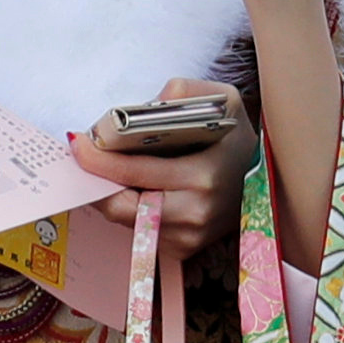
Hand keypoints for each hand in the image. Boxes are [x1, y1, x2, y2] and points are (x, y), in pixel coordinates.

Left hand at [69, 80, 248, 268]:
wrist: (265, 178)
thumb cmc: (237, 138)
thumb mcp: (225, 101)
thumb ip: (187, 92)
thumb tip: (149, 104)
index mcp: (202, 178)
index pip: (134, 172)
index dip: (99, 160)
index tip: (78, 143)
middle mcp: (193, 214)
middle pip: (120, 206)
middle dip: (97, 182)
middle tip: (85, 157)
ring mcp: (187, 237)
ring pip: (125, 220)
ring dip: (110, 195)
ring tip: (107, 169)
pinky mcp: (182, 250)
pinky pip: (139, 231)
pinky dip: (130, 210)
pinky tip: (134, 189)